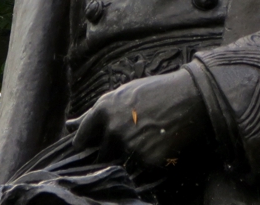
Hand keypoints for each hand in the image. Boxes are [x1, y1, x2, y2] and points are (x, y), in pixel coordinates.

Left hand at [70, 68, 211, 171]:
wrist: (190, 96)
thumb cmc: (155, 91)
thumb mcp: (122, 94)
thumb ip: (94, 113)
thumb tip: (68, 124)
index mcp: (103, 110)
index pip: (81, 139)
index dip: (87, 144)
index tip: (92, 146)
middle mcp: (113, 129)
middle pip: (101, 155)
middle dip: (111, 152)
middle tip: (131, 139)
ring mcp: (130, 146)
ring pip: (120, 163)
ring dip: (130, 157)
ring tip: (148, 138)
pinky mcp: (147, 159)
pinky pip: (141, 169)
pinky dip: (149, 161)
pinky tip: (160, 144)